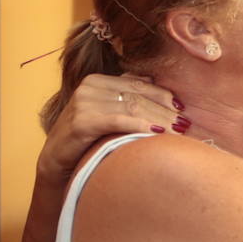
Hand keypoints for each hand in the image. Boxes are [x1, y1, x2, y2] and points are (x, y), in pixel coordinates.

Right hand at [39, 74, 184, 179]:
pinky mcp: (81, 121)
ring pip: (132, 107)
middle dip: (164, 110)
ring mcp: (83, 102)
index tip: (182, 108)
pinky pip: (118, 120)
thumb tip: (156, 83)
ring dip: (159, 119)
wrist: (57, 161)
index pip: (138, 85)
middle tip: (185, 124)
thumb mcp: (106, 111)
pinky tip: (157, 133)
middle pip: (138, 96)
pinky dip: (140, 126)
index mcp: (97, 80)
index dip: (163, 96)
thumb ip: (125, 95)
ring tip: (177, 131)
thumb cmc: (87, 137)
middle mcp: (89, 86)